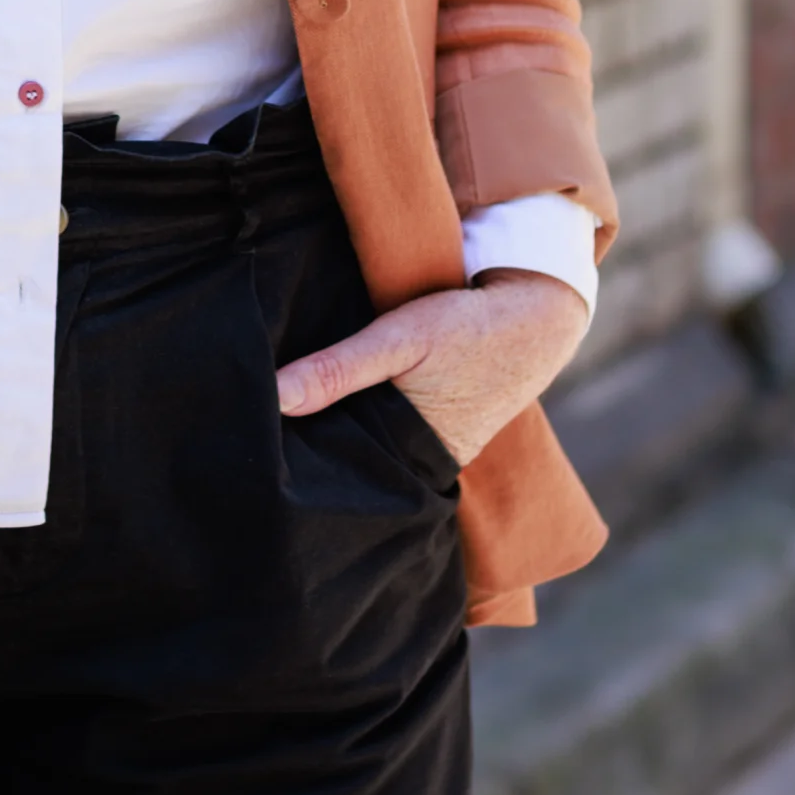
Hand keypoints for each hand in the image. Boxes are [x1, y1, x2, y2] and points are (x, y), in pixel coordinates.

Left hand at [275, 269, 587, 468]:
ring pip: (374, 451)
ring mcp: (437, 452)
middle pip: (356, 465)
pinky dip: (370, 422)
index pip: (342, 473)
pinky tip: (338, 405)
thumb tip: (275, 396)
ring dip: (343, 434)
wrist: (534, 320)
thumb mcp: (397, 339)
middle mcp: (425, 465)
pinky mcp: (442, 432)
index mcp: (413, 457)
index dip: (305, 461)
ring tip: (293, 419)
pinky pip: (395, 436)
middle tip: (266, 431)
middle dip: (320, 452)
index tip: (260, 445)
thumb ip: (337, 368)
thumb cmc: (464, 329)